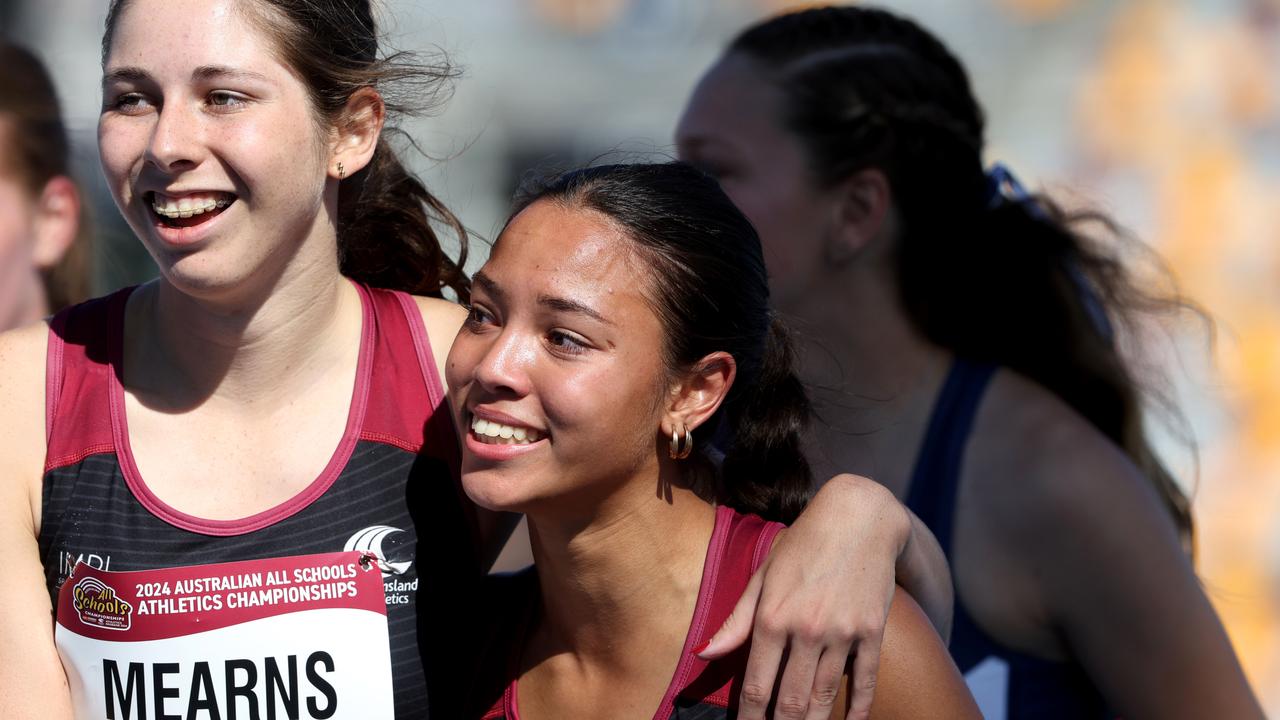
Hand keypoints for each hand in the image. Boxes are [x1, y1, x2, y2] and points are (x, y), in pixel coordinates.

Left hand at [697, 474, 911, 719]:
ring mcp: (842, 633)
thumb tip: (704, 656)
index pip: (757, 686)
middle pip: (791, 701)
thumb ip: (736, 621)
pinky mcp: (872, 632)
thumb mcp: (763, 575)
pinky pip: (866, 681)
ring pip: (826, 697)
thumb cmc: (803, 545)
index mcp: (773, 617)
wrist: (859, 518)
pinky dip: (859, 710)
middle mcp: (807, 629)